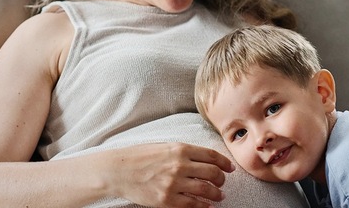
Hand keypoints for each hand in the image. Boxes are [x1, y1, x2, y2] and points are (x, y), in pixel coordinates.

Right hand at [107, 142, 234, 206]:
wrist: (118, 170)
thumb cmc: (140, 156)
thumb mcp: (165, 146)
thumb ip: (185, 152)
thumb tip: (206, 159)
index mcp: (180, 149)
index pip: (211, 155)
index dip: (224, 162)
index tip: (230, 168)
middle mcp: (180, 165)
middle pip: (213, 173)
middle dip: (222, 179)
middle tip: (222, 182)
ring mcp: (173, 183)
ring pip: (206, 190)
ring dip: (216, 194)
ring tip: (219, 195)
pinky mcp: (166, 199)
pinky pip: (192, 204)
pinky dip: (203, 206)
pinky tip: (206, 205)